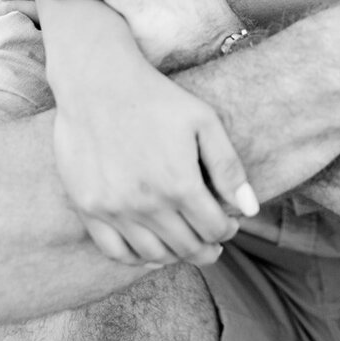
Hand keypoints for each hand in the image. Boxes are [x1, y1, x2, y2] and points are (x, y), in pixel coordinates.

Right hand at [54, 47, 258, 266]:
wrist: (97, 83)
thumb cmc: (155, 98)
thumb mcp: (203, 122)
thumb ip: (228, 167)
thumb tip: (250, 208)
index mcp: (179, 184)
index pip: (213, 230)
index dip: (227, 230)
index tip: (229, 224)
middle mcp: (147, 204)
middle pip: (187, 247)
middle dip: (207, 248)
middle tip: (213, 241)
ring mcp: (114, 210)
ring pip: (153, 255)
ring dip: (176, 255)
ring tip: (185, 244)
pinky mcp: (89, 208)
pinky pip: (115, 251)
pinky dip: (137, 257)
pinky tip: (150, 248)